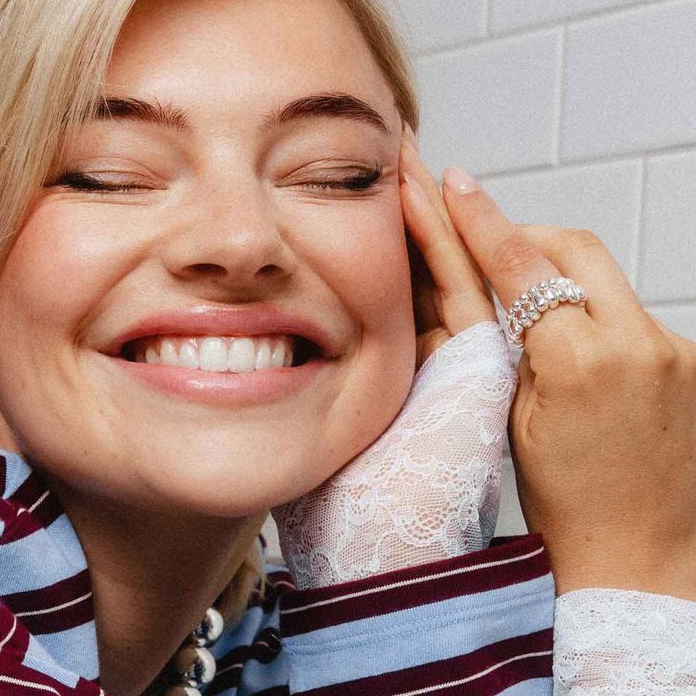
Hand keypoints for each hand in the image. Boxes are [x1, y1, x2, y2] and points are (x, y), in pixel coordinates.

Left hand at [274, 142, 516, 586]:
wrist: (364, 556)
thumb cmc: (320, 501)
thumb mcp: (300, 409)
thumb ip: (291, 365)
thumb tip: (214, 311)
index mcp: (403, 374)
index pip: (394, 283)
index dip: (374, 229)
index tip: (346, 178)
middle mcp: (439, 364)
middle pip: (424, 264)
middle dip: (404, 203)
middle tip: (386, 139)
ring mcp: (467, 364)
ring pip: (451, 262)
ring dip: (426, 201)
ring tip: (402, 141)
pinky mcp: (480, 366)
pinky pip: (464, 279)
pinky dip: (442, 227)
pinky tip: (416, 180)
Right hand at [424, 165, 695, 605]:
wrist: (643, 571)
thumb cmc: (566, 512)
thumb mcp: (512, 423)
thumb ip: (509, 342)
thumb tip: (493, 276)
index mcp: (581, 362)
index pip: (521, 266)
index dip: (483, 221)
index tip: (456, 182)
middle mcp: (643, 346)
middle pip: (577, 252)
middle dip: (535, 244)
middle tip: (502, 253)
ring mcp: (687, 356)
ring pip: (615, 296)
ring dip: (582, 309)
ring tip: (562, 367)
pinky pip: (653, 334)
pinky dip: (623, 348)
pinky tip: (611, 399)